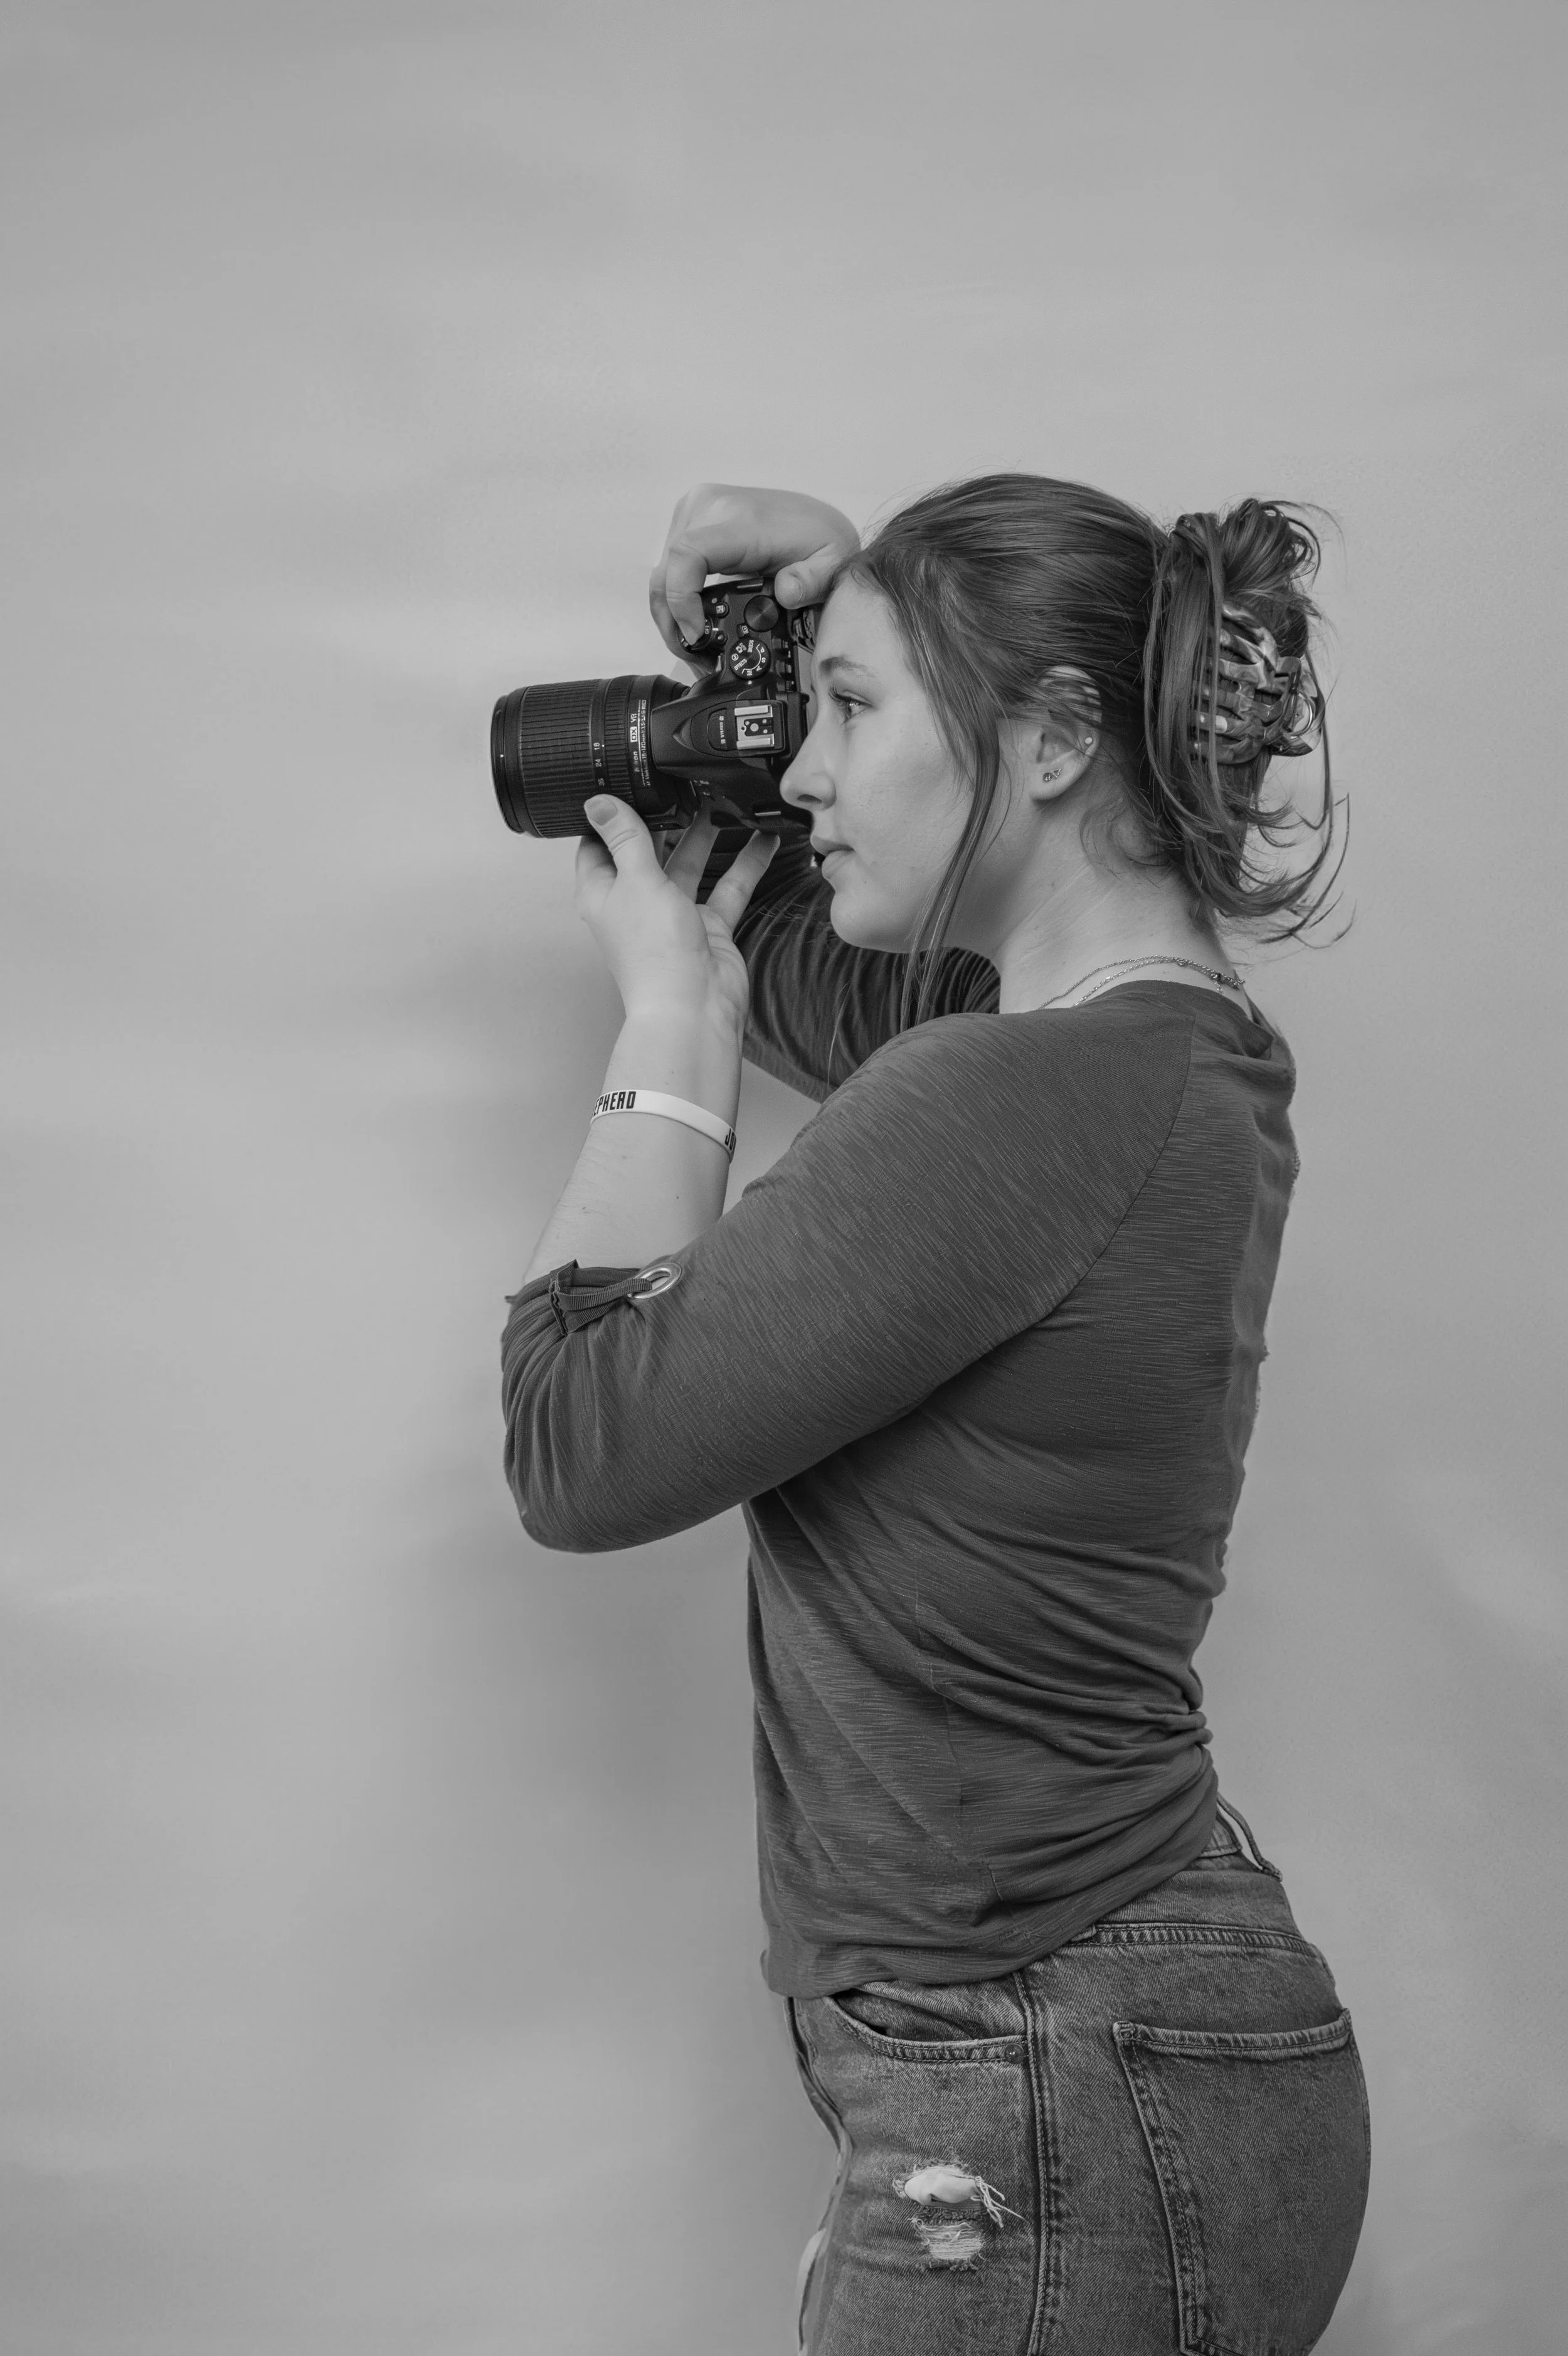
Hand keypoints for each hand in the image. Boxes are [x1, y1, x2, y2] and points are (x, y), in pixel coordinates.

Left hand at [576, 799, 777, 1034]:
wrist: (694, 1008)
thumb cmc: (654, 955)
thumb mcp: (636, 880)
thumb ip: (625, 838)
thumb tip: (597, 803)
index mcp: (604, 892)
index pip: (598, 845)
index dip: (609, 817)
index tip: (625, 784)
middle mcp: (636, 903)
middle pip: (648, 851)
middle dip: (667, 819)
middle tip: (683, 784)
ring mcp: (673, 915)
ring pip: (690, 865)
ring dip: (706, 836)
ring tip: (722, 799)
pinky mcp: (708, 927)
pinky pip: (728, 887)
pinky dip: (745, 863)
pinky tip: (763, 837)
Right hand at [649, 483, 860, 659]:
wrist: (815, 520)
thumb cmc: (819, 540)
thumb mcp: (831, 564)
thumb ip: (812, 581)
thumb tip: (786, 592)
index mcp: (739, 519)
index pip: (687, 555)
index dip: (681, 600)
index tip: (698, 636)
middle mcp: (708, 507)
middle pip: (666, 573)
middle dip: (675, 626)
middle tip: (701, 660)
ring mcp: (695, 513)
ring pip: (662, 575)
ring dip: (672, 618)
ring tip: (700, 651)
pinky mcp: (690, 524)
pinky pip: (670, 568)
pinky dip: (677, 602)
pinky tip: (696, 626)